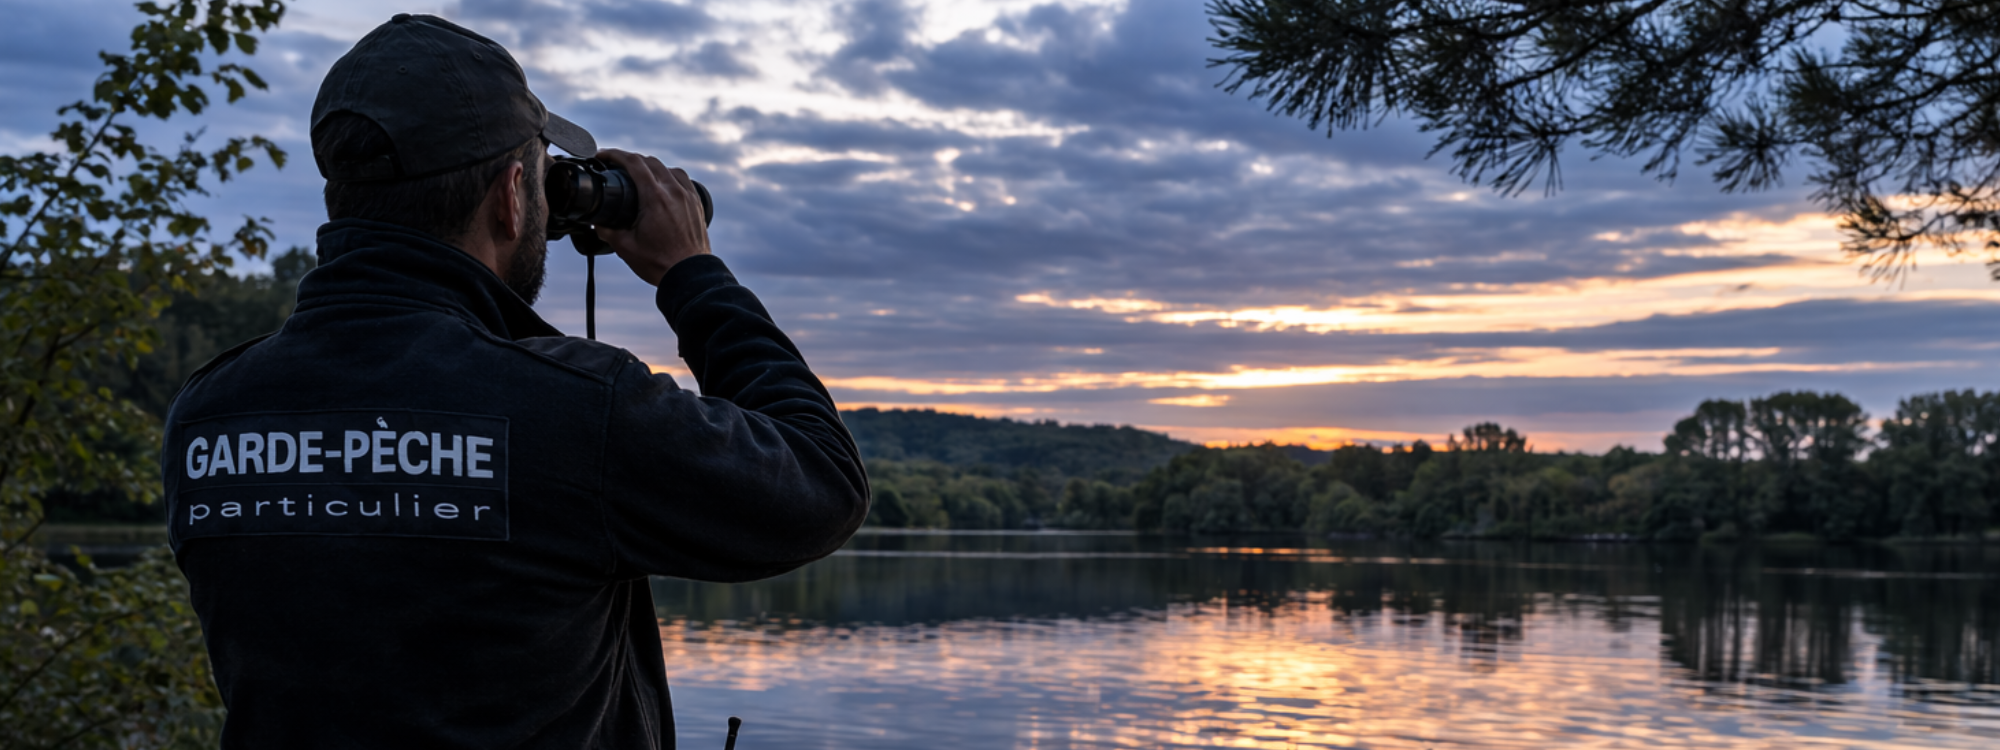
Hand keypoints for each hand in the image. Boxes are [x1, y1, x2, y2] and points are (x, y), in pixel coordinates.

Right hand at [591, 149, 710, 285]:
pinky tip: (662, 184)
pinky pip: (683, 180)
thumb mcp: (625, 247)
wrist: (690, 274)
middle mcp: (674, 191)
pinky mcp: (696, 204)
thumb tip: (596, 222)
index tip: (603, 155)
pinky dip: (669, 176)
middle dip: (630, 159)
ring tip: (638, 175)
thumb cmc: (660, 263)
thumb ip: (606, 231)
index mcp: (655, 197)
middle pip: (650, 162)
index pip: (634, 163)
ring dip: (650, 166)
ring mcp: (688, 196)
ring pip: (668, 168)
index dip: (615, 154)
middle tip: (615, 166)